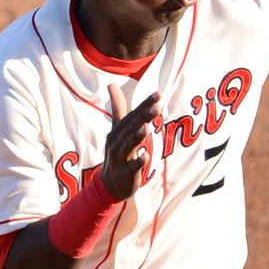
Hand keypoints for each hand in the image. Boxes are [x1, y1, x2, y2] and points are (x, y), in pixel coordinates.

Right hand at [101, 85, 159, 200]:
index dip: (145, 105)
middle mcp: (116, 143)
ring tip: (147, 128)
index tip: (159, 94)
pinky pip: (131, 168)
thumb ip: (118, 108)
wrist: (109, 184)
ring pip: (128, 146)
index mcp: (117, 131)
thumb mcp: (117, 130)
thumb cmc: (117, 153)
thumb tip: (111, 84)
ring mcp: (120, 159)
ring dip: (137, 137)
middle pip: (130, 128)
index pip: (132, 115)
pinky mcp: (125, 174)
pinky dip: (138, 162)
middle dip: (143, 117)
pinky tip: (146, 156)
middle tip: (157, 106)